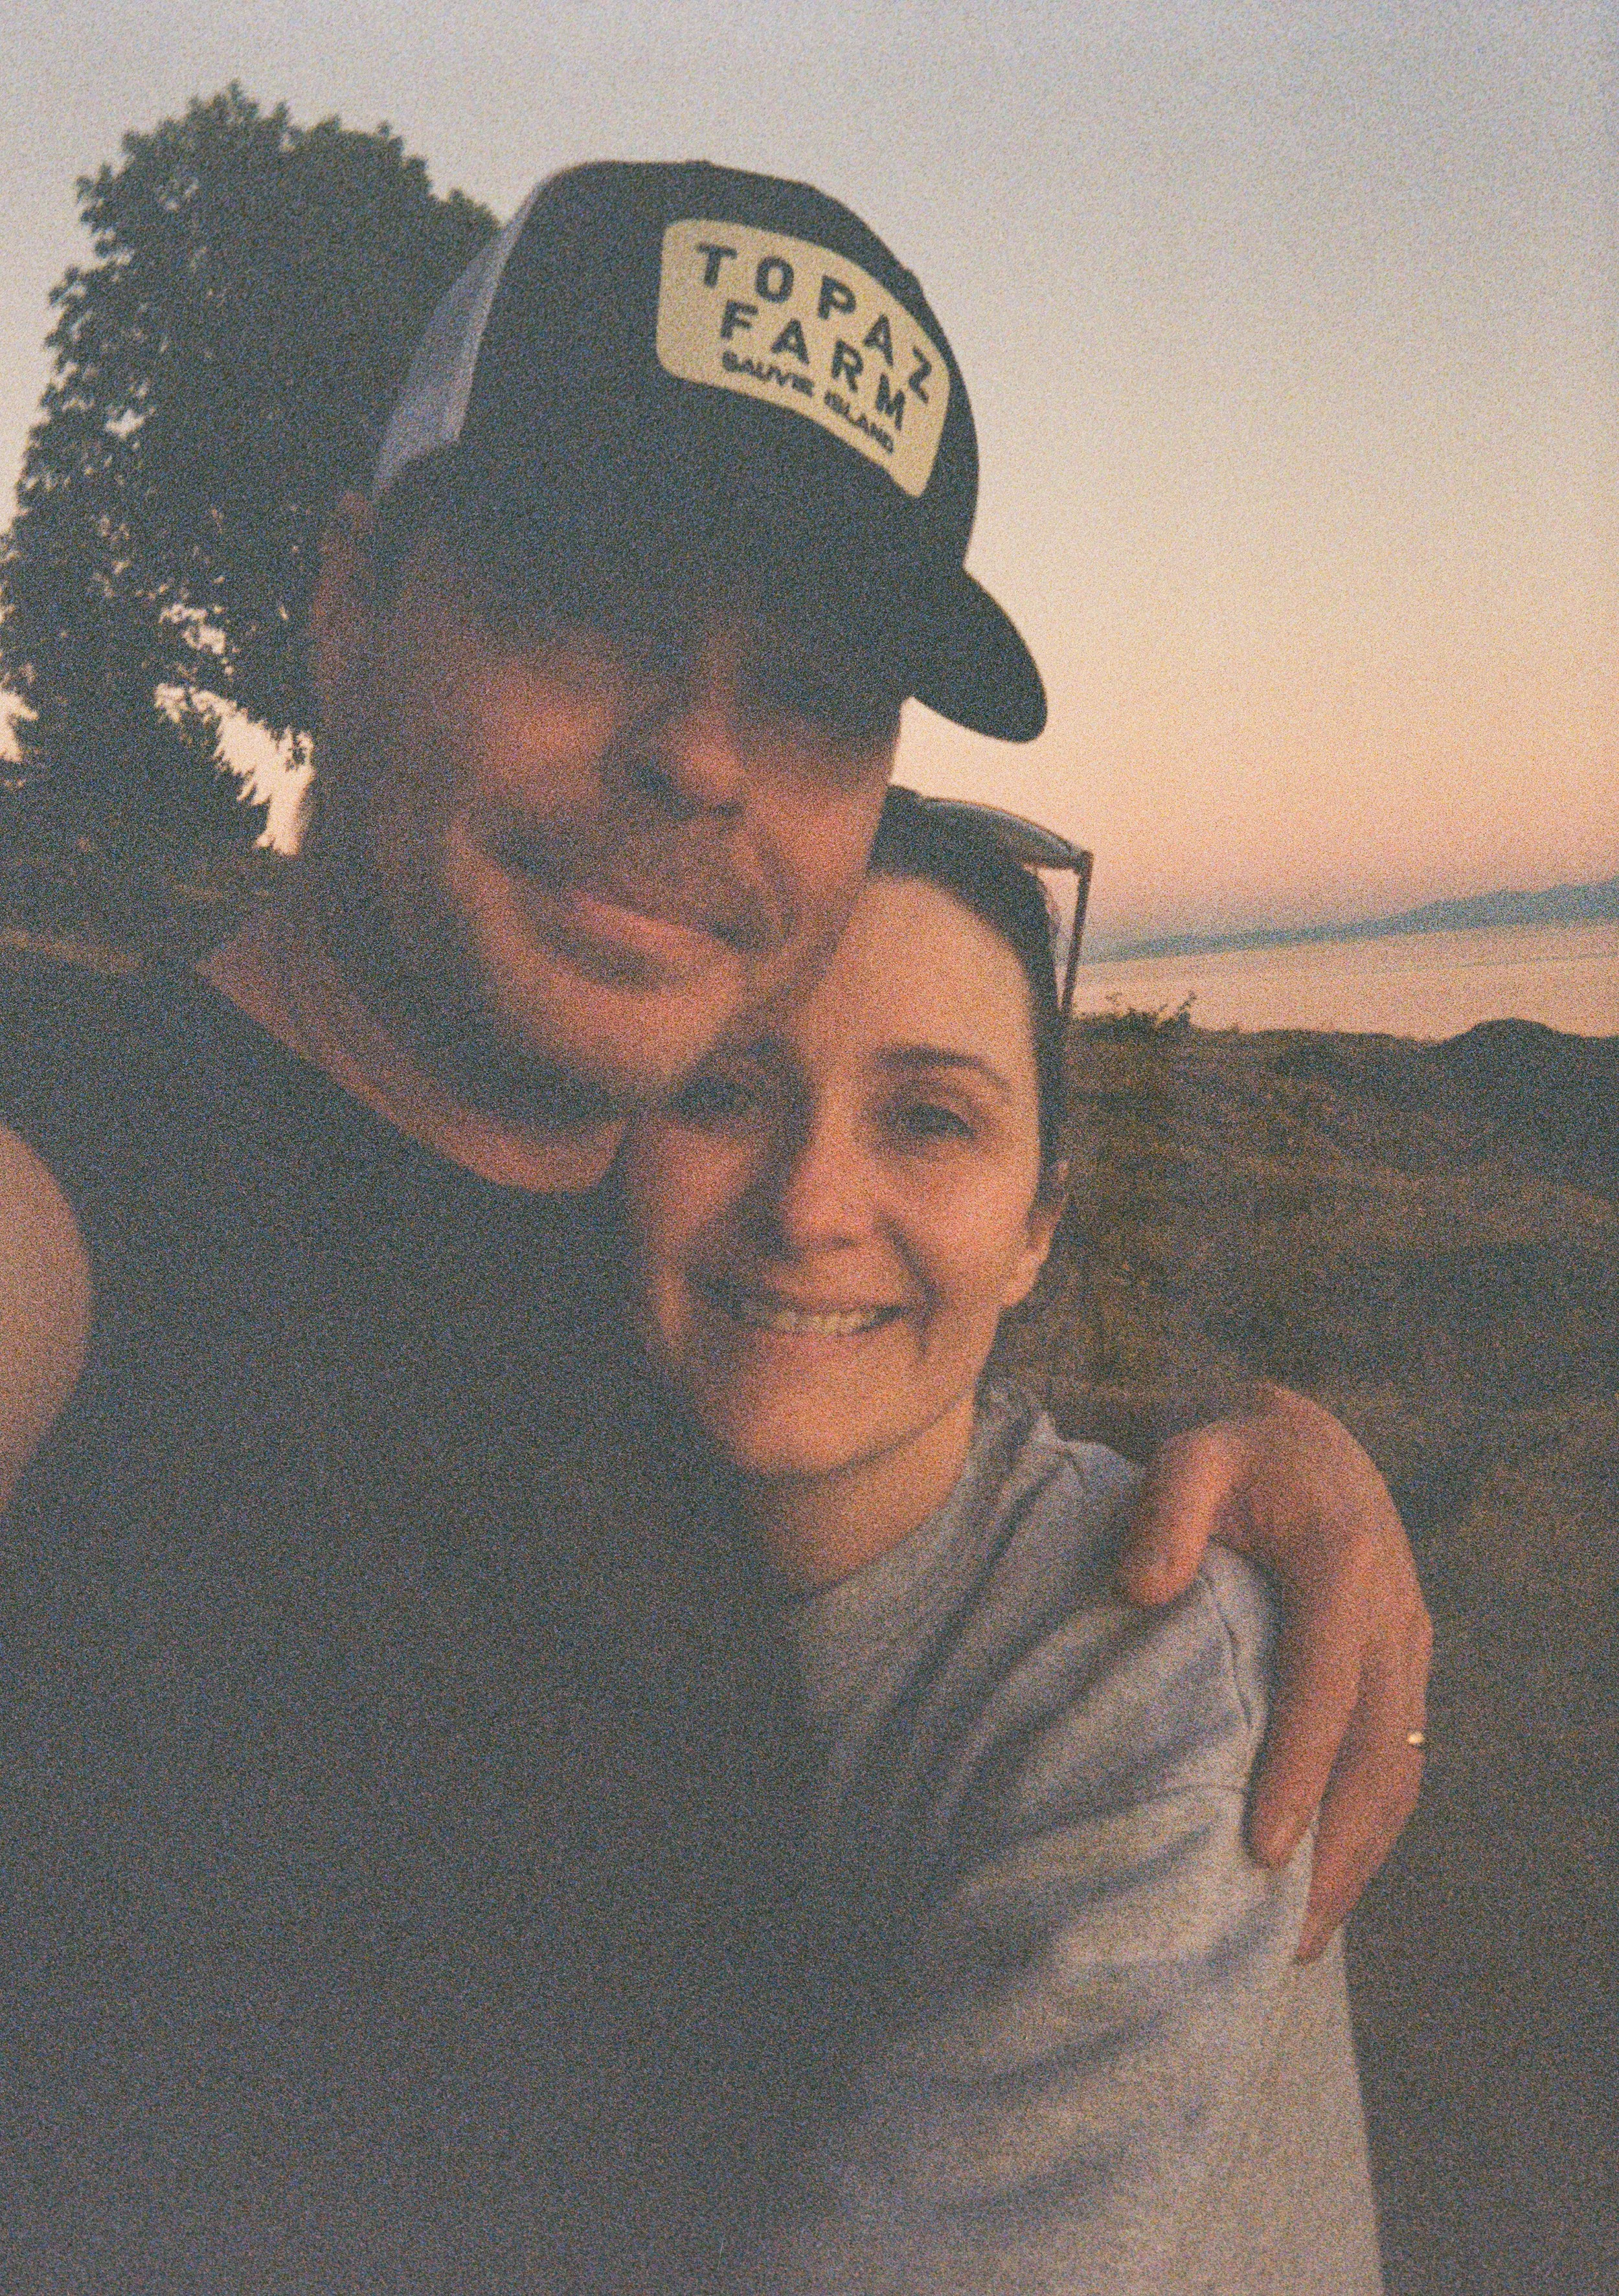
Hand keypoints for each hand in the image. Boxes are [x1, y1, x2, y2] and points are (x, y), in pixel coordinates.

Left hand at [1114, 1382, 1430, 1960]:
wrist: (1305, 1441)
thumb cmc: (1230, 1455)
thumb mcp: (1188, 1455)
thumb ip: (1165, 1511)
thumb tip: (1142, 1590)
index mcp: (1344, 1565)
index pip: (1326, 1684)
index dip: (1300, 1770)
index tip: (1263, 1850)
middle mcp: (1393, 1614)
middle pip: (1380, 1753)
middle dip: (1337, 1850)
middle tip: (1280, 1935)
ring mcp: (1408, 1647)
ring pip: (1399, 1772)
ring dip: (1359, 1860)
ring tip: (1298, 1939)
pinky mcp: (1404, 1672)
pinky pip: (1399, 1764)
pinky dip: (1367, 1832)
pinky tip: (1321, 1887)